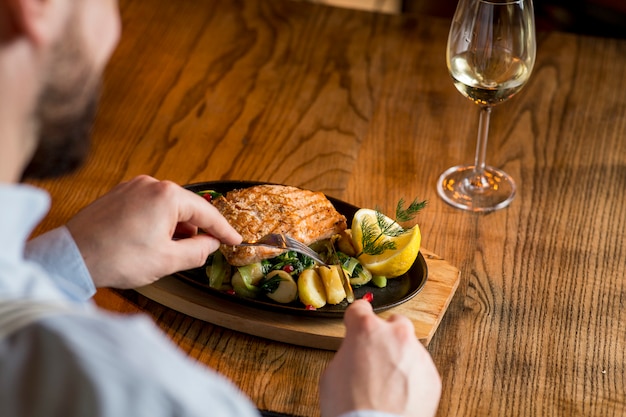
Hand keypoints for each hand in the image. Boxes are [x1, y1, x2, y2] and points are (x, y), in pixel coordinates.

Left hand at [66, 175, 241, 288]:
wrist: (72, 257)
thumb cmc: (118, 258)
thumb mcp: (167, 261)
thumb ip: (198, 251)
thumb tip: (211, 245)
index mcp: (167, 196)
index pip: (206, 214)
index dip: (224, 230)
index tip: (236, 241)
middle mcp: (151, 183)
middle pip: (186, 207)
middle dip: (196, 230)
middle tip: (203, 251)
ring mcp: (132, 186)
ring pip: (167, 206)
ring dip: (175, 227)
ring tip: (171, 251)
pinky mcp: (118, 194)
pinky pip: (149, 205)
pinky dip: (158, 221)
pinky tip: (153, 241)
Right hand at [319, 300, 440, 416]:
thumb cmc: (351, 408)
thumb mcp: (332, 373)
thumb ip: (347, 352)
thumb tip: (354, 354)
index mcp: (366, 330)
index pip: (360, 309)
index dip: (356, 318)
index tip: (357, 321)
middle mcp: (395, 335)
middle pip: (393, 323)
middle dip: (384, 336)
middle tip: (374, 356)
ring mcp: (417, 354)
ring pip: (409, 347)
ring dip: (400, 358)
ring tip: (388, 382)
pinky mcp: (431, 375)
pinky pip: (421, 369)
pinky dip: (412, 378)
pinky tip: (400, 393)